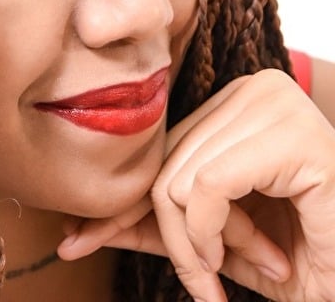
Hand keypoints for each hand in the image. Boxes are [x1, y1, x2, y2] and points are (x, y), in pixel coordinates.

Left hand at [58, 69, 334, 300]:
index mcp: (231, 106)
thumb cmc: (299, 252)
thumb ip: (152, 226)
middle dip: (175, 239)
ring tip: (249, 267)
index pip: (157, 154)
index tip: (75, 242)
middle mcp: (250, 92)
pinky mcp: (293, 137)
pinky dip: (212, 233)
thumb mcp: (209, 238)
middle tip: (206, 284)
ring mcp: (273, 107)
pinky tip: (257, 261)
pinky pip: (208, 186)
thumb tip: (78, 231)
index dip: (120, 206)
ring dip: (204, 244)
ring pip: (178, 181)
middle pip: (162, 168)